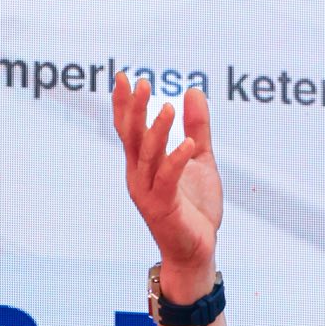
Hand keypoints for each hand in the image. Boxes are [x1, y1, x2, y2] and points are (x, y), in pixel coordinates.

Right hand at [112, 73, 222, 299]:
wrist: (197, 249)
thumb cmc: (195, 206)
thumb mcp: (200, 159)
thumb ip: (197, 127)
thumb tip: (193, 91)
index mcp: (143, 164)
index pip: (129, 128)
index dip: (124, 103)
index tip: (124, 76)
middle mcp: (139, 175)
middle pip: (132, 137)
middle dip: (134, 110)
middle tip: (140, 83)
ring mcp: (148, 192)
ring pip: (148, 156)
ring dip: (157, 131)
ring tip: (168, 107)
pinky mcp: (163, 207)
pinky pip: (168, 180)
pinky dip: (177, 160)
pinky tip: (188, 144)